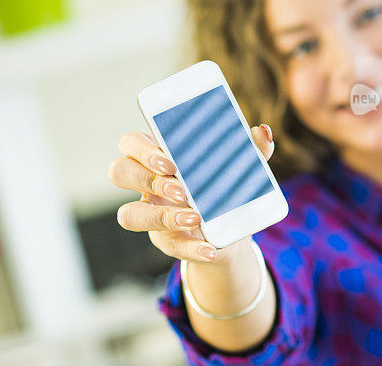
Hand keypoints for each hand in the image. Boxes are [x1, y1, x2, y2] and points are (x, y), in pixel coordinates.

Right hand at [107, 124, 274, 264]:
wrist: (231, 227)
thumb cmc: (225, 184)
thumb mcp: (240, 166)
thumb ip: (251, 148)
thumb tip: (262, 132)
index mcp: (158, 155)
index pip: (131, 143)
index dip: (142, 150)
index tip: (169, 160)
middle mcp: (146, 183)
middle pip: (119, 171)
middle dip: (146, 179)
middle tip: (180, 188)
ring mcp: (150, 213)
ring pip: (129, 214)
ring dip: (160, 215)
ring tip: (194, 217)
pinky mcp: (165, 240)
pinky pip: (167, 246)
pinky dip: (191, 249)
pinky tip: (210, 248)